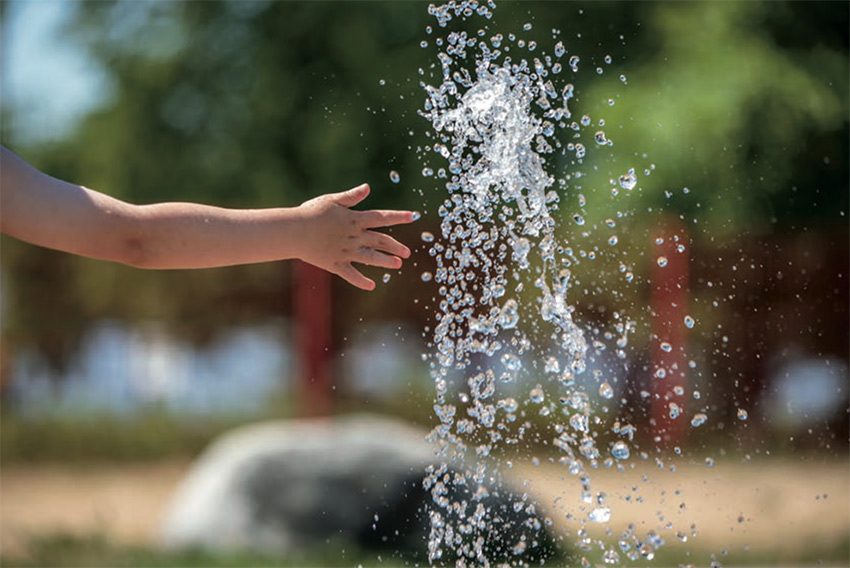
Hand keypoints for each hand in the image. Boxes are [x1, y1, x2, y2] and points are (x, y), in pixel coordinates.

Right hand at [294, 183, 414, 289]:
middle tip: (407, 252)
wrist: (294, 232)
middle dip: (395, 246)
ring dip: (385, 262)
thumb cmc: (311, 213)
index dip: (398, 216)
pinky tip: (371, 285)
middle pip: (380, 241)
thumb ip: (351, 197)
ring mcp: (346, 252)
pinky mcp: (336, 264)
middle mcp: (354, 237)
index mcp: (355, 220)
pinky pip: (351, 275)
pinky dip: (361, 281)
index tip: (413, 216)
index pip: (382, 217)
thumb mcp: (332, 201)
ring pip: (371, 258)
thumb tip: (367, 187)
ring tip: (398, 265)